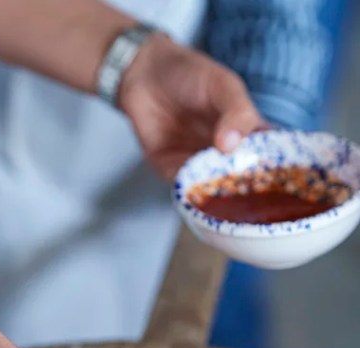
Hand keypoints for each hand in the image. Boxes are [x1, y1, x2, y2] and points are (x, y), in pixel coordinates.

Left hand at [120, 34, 266, 179]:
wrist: (146, 73)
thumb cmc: (191, 74)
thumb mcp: (223, 86)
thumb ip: (236, 113)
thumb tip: (231, 146)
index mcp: (248, 135)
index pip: (269, 158)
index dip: (278, 171)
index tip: (284, 179)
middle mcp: (226, 155)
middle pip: (243, 181)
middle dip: (247, 189)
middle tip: (252, 192)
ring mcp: (199, 165)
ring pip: (214, 189)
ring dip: (219, 193)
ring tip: (224, 191)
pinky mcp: (171, 169)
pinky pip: (184, 186)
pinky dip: (191, 189)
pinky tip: (197, 186)